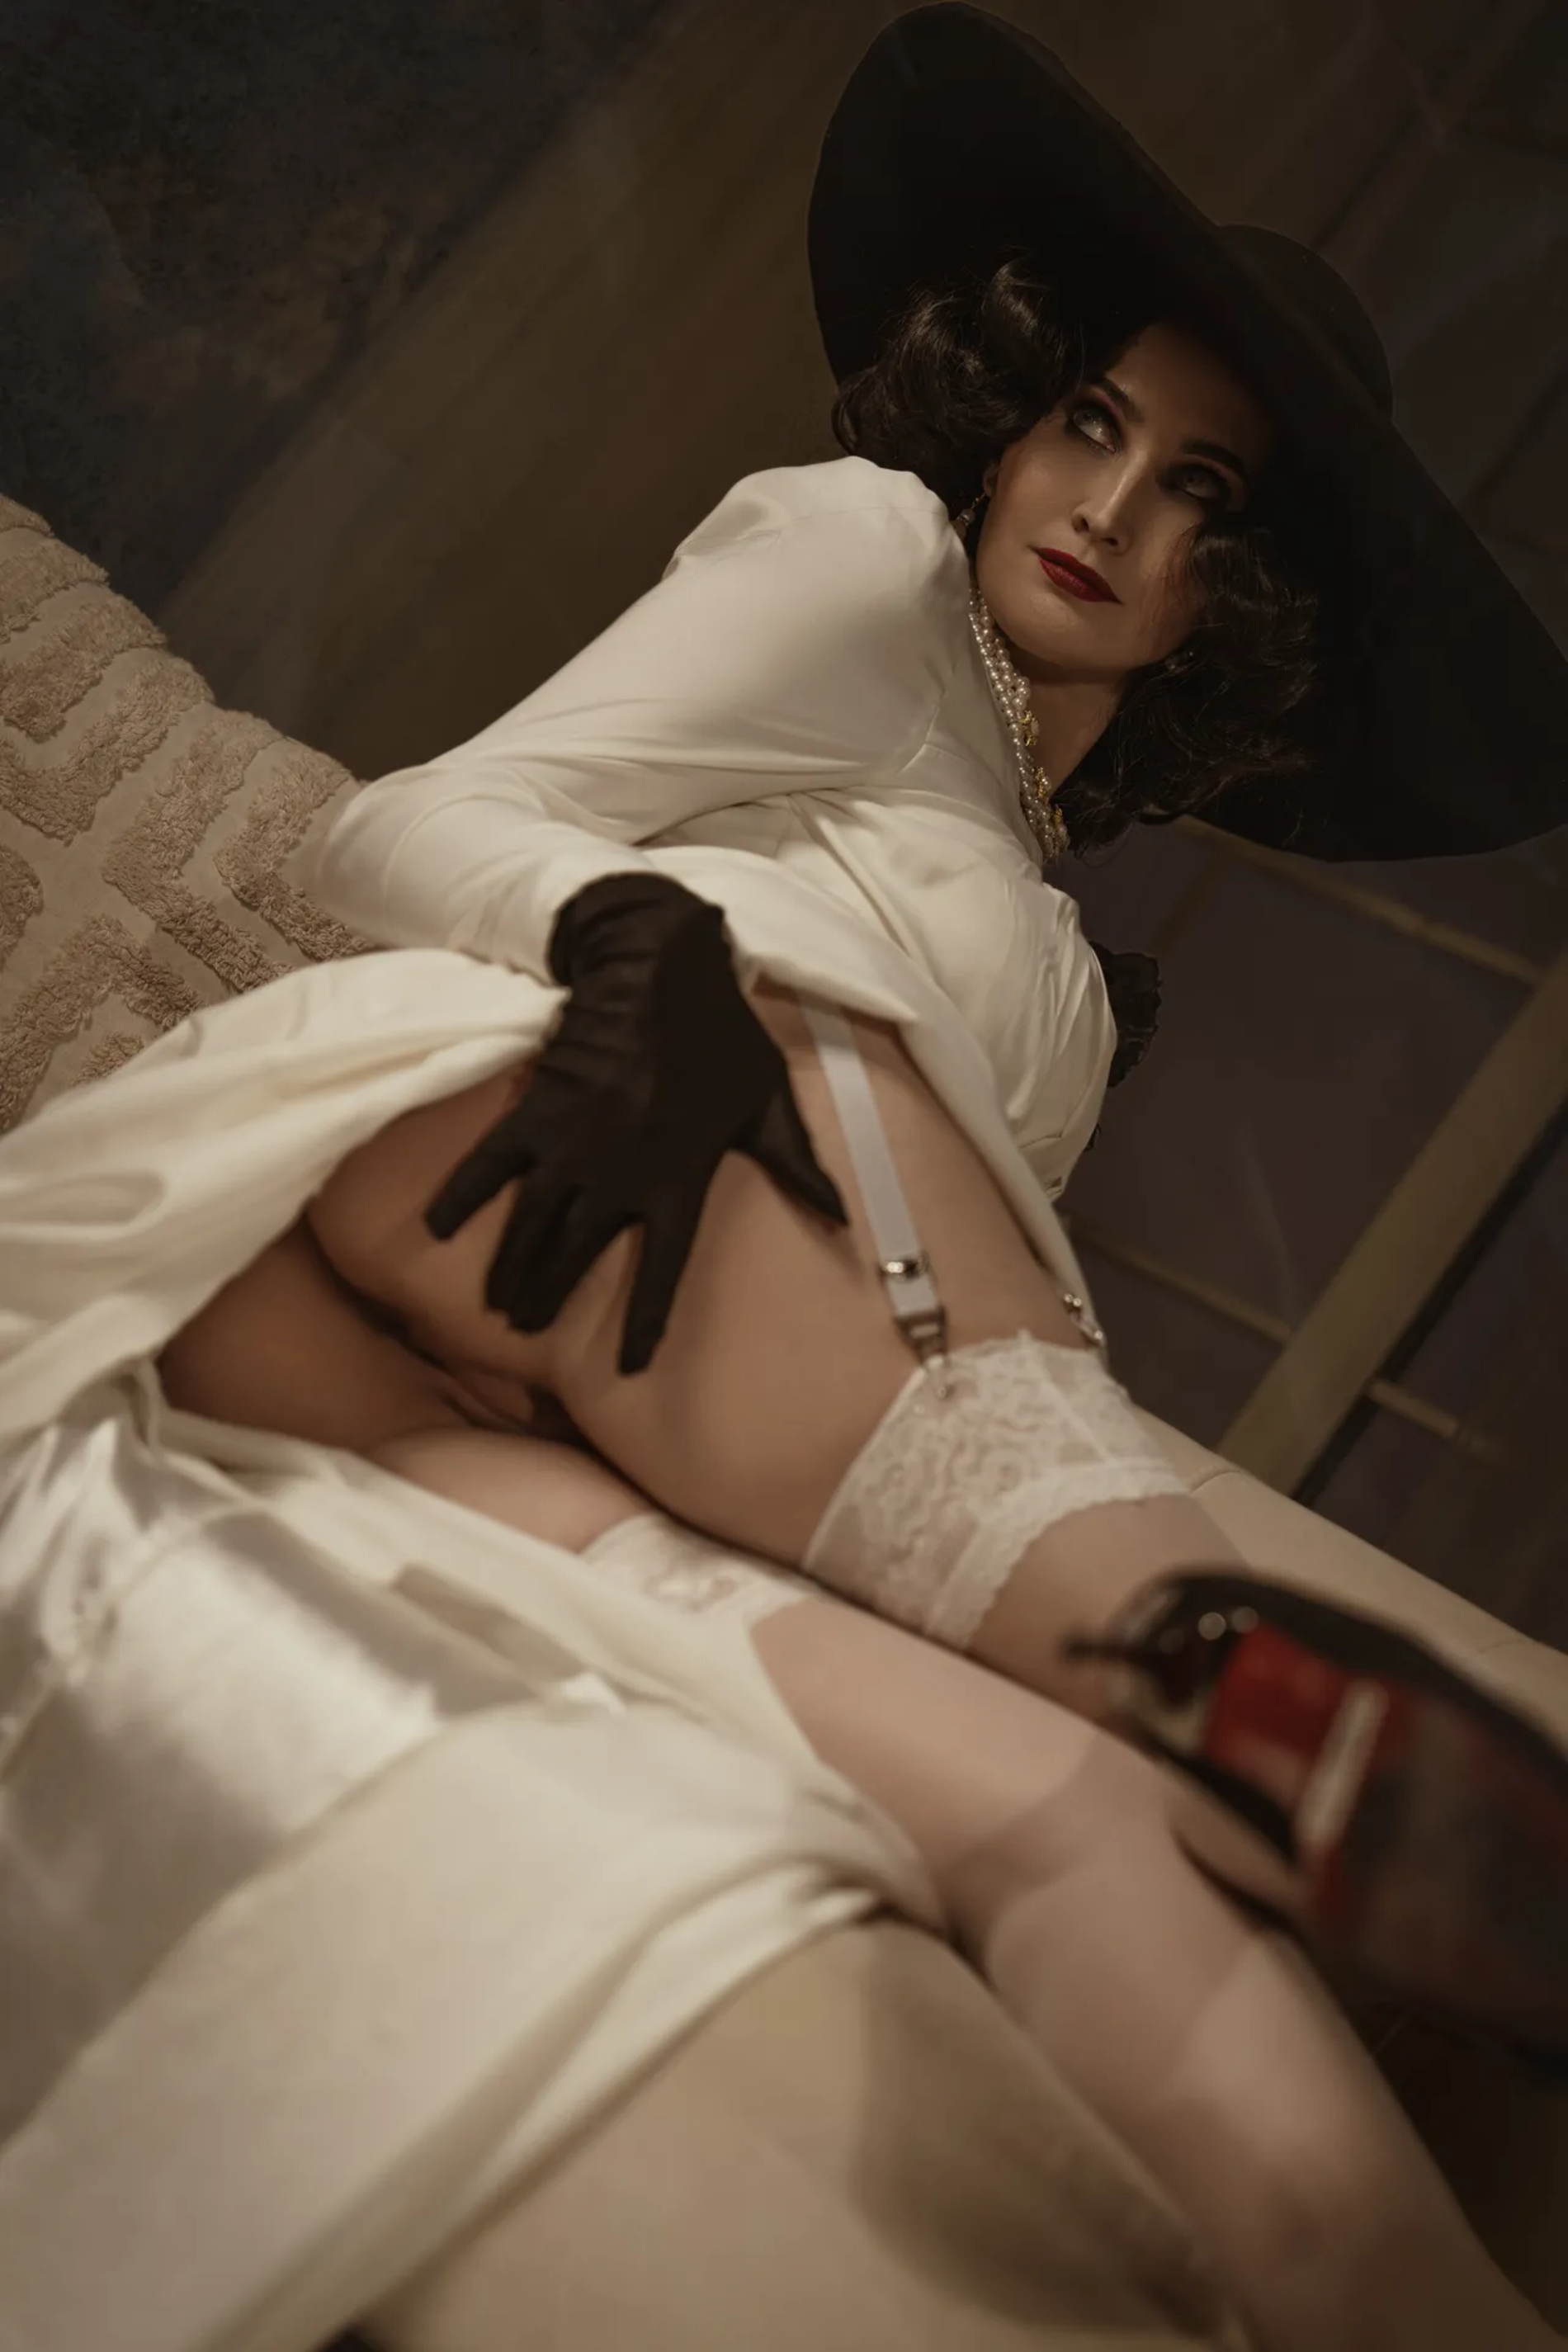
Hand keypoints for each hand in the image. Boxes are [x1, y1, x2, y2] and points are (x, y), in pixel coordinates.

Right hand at [424, 874, 846, 1373]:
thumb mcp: (770, 1101)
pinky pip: (490, 1163)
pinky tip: (437, 1230)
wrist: (661, 966)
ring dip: (510, 1267)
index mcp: (680, 1178)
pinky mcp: (538, 1110)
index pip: (663, 1268)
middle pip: (578, 1254)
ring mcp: (573, 1143)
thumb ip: (796, 1164)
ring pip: (532, 1222)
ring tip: (497, 1305)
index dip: (645, 1322)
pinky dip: (463, 1195)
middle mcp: (621, 1173)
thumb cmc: (723, 1034)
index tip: (631, 1368)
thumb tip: (839, 1218)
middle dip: (549, 1297)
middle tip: (525, 1330)